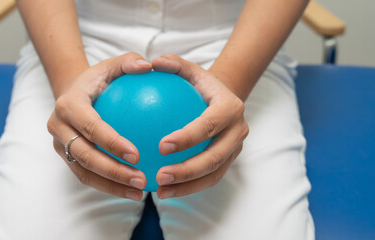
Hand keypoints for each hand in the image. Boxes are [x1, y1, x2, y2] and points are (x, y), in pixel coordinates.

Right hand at [47, 53, 151, 200]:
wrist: (72, 93)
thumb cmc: (99, 80)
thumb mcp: (112, 65)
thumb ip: (129, 62)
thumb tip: (148, 66)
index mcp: (68, 104)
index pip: (90, 126)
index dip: (111, 142)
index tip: (137, 155)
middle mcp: (59, 127)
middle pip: (85, 155)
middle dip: (113, 172)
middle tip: (142, 179)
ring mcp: (60, 145)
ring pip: (84, 171)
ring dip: (112, 186)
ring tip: (140, 193)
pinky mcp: (66, 157)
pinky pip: (87, 175)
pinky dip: (108, 186)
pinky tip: (134, 190)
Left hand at [152, 55, 248, 198]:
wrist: (223, 99)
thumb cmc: (200, 84)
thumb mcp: (189, 69)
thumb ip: (172, 64)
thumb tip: (152, 62)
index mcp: (230, 107)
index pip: (209, 124)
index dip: (188, 137)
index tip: (161, 146)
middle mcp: (238, 130)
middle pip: (215, 156)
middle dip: (188, 170)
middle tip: (160, 176)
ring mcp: (235, 148)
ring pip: (214, 173)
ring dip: (187, 186)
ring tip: (160, 191)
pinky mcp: (229, 160)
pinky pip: (210, 179)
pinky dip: (189, 188)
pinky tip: (164, 191)